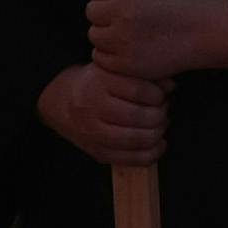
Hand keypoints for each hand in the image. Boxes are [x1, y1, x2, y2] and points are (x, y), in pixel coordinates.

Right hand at [38, 61, 168, 167]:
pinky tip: (158, 143)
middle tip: (164, 109)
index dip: (159, 94)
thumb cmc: (92, 82)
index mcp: (98, 82)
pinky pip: (131, 159)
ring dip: (157, 133)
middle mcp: (93, 108)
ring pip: (137, 139)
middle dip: (160, 114)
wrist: (56, 101)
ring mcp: (94, 133)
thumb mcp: (111, 68)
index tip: (163, 93)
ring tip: (160, 124)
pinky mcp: (97, 153)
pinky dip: (152, 153)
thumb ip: (141, 74)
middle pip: (140, 116)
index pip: (139, 90)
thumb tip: (171, 86)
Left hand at [86, 0, 227, 81]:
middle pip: (91, 11)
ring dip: (107, 35)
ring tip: (128, 32)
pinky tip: (129, 48)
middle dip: (105, 13)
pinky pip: (100, 57)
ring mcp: (123, 40)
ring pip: (94, 34)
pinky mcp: (125, 62)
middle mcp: (122, 13)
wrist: (200, 34)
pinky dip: (111, 55)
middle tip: (125, 15)